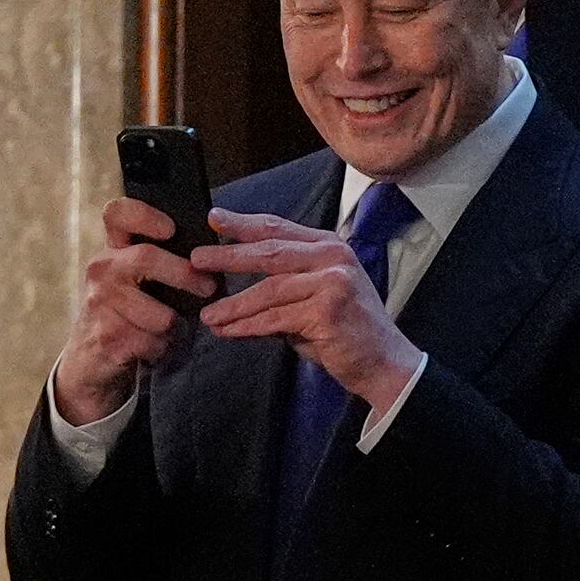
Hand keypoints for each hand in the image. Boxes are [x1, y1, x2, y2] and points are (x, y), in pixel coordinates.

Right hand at [54, 198, 218, 425]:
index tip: (171, 229)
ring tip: (170, 328)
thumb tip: (210, 255)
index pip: (117, 214)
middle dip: (185, 275)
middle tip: (208, 287)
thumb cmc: (125, 312)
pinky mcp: (107, 336)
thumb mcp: (132, 279)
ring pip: (159, 314)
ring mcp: (100, 302)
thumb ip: (158, 261)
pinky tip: (153, 346)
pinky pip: (153, 341)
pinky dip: (163, 347)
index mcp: (113, 250)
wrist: (89, 357)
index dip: (145, 215)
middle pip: (147, 258)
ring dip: (175, 326)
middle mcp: (102, 269)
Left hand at [192, 209, 420, 412]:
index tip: (214, 218)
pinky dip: (248, 326)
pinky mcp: (328, 310)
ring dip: (234, 304)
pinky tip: (229, 331)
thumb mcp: (312, 298)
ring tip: (208, 313)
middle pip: (270, 251)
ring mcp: (333, 282)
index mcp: (328, 247)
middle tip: (197, 259)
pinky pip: (277, 318)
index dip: (243, 223)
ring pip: (270, 289)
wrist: (382, 361)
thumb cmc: (344, 331)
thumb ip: (280, 288)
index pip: (279, 228)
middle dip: (229, 255)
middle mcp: (333, 257)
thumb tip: (231, 289)